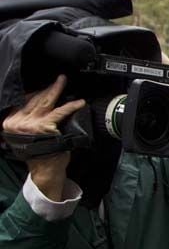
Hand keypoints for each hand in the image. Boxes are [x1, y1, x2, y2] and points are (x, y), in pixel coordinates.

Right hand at [2, 75, 85, 200]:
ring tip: (63, 82)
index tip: (45, 87)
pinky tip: (78, 102)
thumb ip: (27, 120)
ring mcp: (31, 124)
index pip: (23, 102)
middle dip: (47, 88)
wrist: (45, 170)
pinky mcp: (45, 127)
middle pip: (34, 100)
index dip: (36, 93)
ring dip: (56, 90)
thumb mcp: (26, 135)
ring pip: (45, 102)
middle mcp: (18, 122)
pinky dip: (70, 106)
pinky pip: (59, 113)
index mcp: (10, 122)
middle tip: (59, 79)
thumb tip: (40, 103)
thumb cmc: (39, 153)